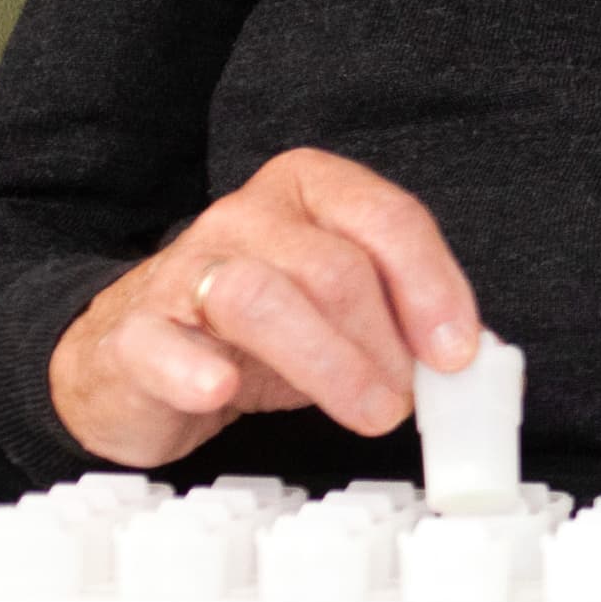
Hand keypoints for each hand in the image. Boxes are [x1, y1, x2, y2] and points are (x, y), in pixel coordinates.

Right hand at [49, 148, 481, 467]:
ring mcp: (180, 271)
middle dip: (385, 343)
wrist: (138, 359)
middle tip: (405, 400)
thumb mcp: (341, 310)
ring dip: (329, 364)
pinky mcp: (130, 334)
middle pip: (334, 267)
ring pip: (260, 297)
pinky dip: (196, 369)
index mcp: (308, 190)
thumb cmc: (258, 332)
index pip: (386, 218)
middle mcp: (243, 217)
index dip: (432, 286)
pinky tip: (222, 391)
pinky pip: (162, 345)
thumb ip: (401, 318)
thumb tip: (469, 359)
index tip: (455, 352)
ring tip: (366, 411)